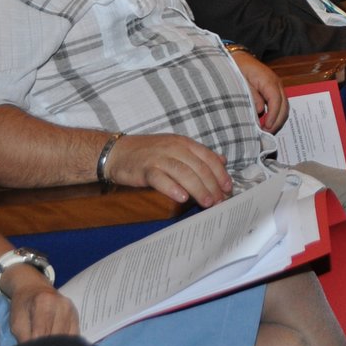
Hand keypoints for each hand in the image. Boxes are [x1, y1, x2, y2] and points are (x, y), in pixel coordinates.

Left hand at [5, 274, 78, 340]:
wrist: (34, 288)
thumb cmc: (23, 306)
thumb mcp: (17, 322)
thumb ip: (24, 338)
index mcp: (43, 303)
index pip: (41, 334)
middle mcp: (61, 305)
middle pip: (56, 336)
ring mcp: (71, 310)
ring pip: (66, 338)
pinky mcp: (76, 315)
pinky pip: (74, 336)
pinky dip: (66, 345)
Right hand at [103, 133, 232, 205]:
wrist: (117, 152)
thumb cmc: (149, 152)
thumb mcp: (176, 147)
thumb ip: (198, 155)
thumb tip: (222, 161)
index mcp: (184, 143)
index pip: (208, 157)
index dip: (220, 173)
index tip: (228, 188)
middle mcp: (174, 148)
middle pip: (199, 167)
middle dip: (212, 185)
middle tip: (220, 201)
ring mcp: (159, 157)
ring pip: (184, 173)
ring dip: (198, 189)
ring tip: (208, 202)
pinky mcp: (144, 169)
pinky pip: (160, 178)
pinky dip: (172, 188)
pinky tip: (182, 198)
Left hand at [231, 51, 288, 132]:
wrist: (238, 57)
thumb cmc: (238, 68)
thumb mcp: (240, 81)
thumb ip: (250, 95)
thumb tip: (259, 111)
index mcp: (268, 80)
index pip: (276, 100)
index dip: (273, 115)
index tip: (267, 127)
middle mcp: (276, 83)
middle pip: (284, 105)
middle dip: (277, 121)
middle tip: (267, 133)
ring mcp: (277, 86)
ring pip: (284, 105)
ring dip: (278, 119)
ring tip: (267, 130)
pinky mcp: (274, 89)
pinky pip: (279, 103)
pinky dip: (276, 114)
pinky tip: (267, 121)